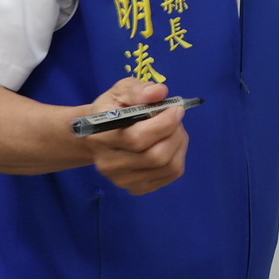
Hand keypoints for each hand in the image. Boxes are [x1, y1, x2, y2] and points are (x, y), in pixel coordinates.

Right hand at [82, 79, 187, 195]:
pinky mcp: (137, 188)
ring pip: (168, 167)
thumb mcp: (121, 91)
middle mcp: (109, 164)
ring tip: (175, 129)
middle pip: (156, 156)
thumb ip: (139, 90)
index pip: (137, 138)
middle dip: (175, 133)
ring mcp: (123, 180)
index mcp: (101, 137)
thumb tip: (160, 92)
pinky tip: (171, 144)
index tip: (176, 109)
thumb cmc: (112, 110)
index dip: (163, 124)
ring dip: (180, 144)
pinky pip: (171, 176)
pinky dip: (179, 157)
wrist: (98, 136)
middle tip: (177, 118)